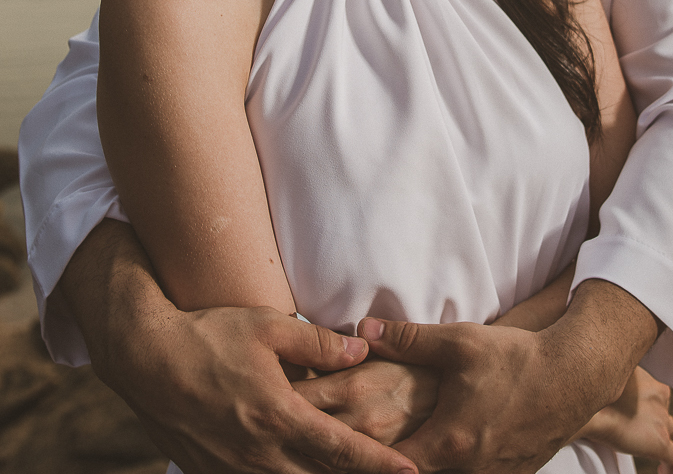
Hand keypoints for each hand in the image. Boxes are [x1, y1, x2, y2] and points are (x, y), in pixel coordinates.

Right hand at [59, 220, 415, 473]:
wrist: (146, 358)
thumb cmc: (210, 335)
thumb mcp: (269, 327)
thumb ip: (318, 344)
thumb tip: (362, 352)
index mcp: (280, 415)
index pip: (342, 450)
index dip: (379, 464)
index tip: (411, 470)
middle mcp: (259, 452)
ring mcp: (233, 467)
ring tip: (348, 473)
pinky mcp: (211, 471)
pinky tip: (293, 468)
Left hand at [355, 280, 658, 473]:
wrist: (576, 375)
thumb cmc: (516, 357)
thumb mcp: (459, 341)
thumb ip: (407, 339)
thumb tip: (360, 331)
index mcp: (448, 443)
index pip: (390, 468)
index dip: (364, 460)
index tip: (345, 448)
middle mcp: (468, 471)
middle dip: (393, 464)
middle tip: (371, 449)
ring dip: (428, 464)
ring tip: (411, 446)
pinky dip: (457, 465)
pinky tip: (453, 444)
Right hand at [578, 367, 672, 472]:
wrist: (590, 406)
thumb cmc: (597, 388)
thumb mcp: (615, 375)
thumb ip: (623, 378)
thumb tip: (616, 378)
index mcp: (652, 385)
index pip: (658, 395)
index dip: (648, 404)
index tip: (637, 409)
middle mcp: (660, 401)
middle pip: (663, 412)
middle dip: (654, 419)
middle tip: (637, 425)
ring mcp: (661, 423)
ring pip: (670, 431)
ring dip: (660, 436)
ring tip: (646, 444)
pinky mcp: (659, 444)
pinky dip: (669, 466)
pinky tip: (662, 470)